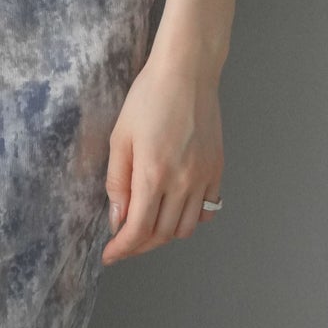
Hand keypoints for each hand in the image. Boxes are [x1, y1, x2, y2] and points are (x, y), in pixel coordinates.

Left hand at [100, 50, 223, 265]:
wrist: (187, 72)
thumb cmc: (149, 97)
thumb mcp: (120, 137)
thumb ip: (117, 182)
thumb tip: (118, 219)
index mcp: (154, 174)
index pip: (138, 230)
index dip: (122, 249)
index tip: (110, 255)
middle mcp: (183, 181)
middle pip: (163, 234)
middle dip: (140, 245)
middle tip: (124, 241)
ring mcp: (204, 177)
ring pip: (187, 228)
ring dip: (165, 235)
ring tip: (148, 226)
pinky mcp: (217, 169)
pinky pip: (207, 210)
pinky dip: (190, 219)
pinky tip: (175, 210)